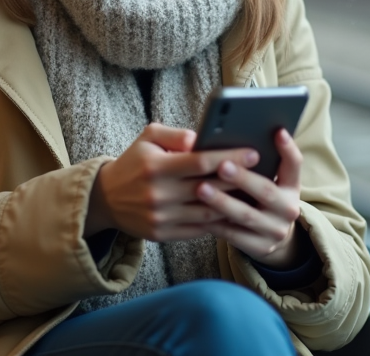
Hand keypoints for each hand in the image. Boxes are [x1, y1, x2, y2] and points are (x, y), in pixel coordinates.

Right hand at [85, 123, 256, 240]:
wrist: (106, 199)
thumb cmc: (134, 162)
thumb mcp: (147, 138)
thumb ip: (175, 134)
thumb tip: (202, 138)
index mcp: (155, 166)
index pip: (199, 161)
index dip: (228, 157)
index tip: (253, 153)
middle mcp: (158, 194)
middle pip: (208, 188)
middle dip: (238, 180)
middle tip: (263, 173)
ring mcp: (161, 217)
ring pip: (207, 213)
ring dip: (233, 205)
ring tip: (255, 194)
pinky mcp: (162, 235)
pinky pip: (199, 230)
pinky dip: (218, 222)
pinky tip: (235, 212)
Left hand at [195, 128, 303, 266]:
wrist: (272, 237)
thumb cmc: (260, 198)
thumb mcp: (269, 182)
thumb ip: (257, 165)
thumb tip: (230, 139)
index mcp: (291, 187)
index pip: (294, 164)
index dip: (287, 148)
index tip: (277, 131)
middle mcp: (288, 209)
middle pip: (266, 191)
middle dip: (242, 178)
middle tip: (221, 165)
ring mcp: (275, 230)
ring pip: (246, 215)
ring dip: (222, 201)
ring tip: (201, 188)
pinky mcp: (261, 248)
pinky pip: (234, 235)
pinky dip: (215, 223)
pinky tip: (197, 212)